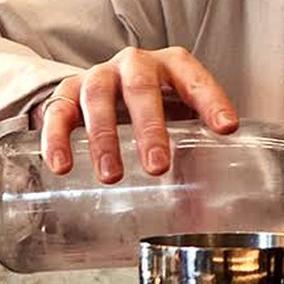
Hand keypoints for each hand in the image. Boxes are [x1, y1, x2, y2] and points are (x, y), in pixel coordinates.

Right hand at [36, 46, 239, 182]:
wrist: (103, 90)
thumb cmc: (152, 109)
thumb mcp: (177, 123)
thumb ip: (193, 159)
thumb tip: (205, 218)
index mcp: (170, 68)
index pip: (193, 77)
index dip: (211, 100)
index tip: (226, 128)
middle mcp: (134, 65)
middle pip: (141, 87)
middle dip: (149, 127)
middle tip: (157, 166)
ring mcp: (98, 75)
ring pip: (98, 97)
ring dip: (104, 137)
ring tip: (110, 176)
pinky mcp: (67, 92)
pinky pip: (58, 111)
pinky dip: (57, 138)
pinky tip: (62, 166)